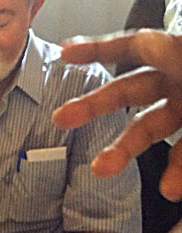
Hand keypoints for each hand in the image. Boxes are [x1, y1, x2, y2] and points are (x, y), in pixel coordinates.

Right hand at [53, 29, 181, 200]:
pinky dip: (174, 173)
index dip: (97, 48)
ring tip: (101, 168)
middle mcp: (179, 81)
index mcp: (179, 55)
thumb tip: (147, 43)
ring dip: (123, 150)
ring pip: (149, 128)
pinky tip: (168, 188)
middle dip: (92, 105)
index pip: (134, 46)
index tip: (64, 54)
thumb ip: (170, 54)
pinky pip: (181, 154)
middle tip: (62, 119)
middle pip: (129, 90)